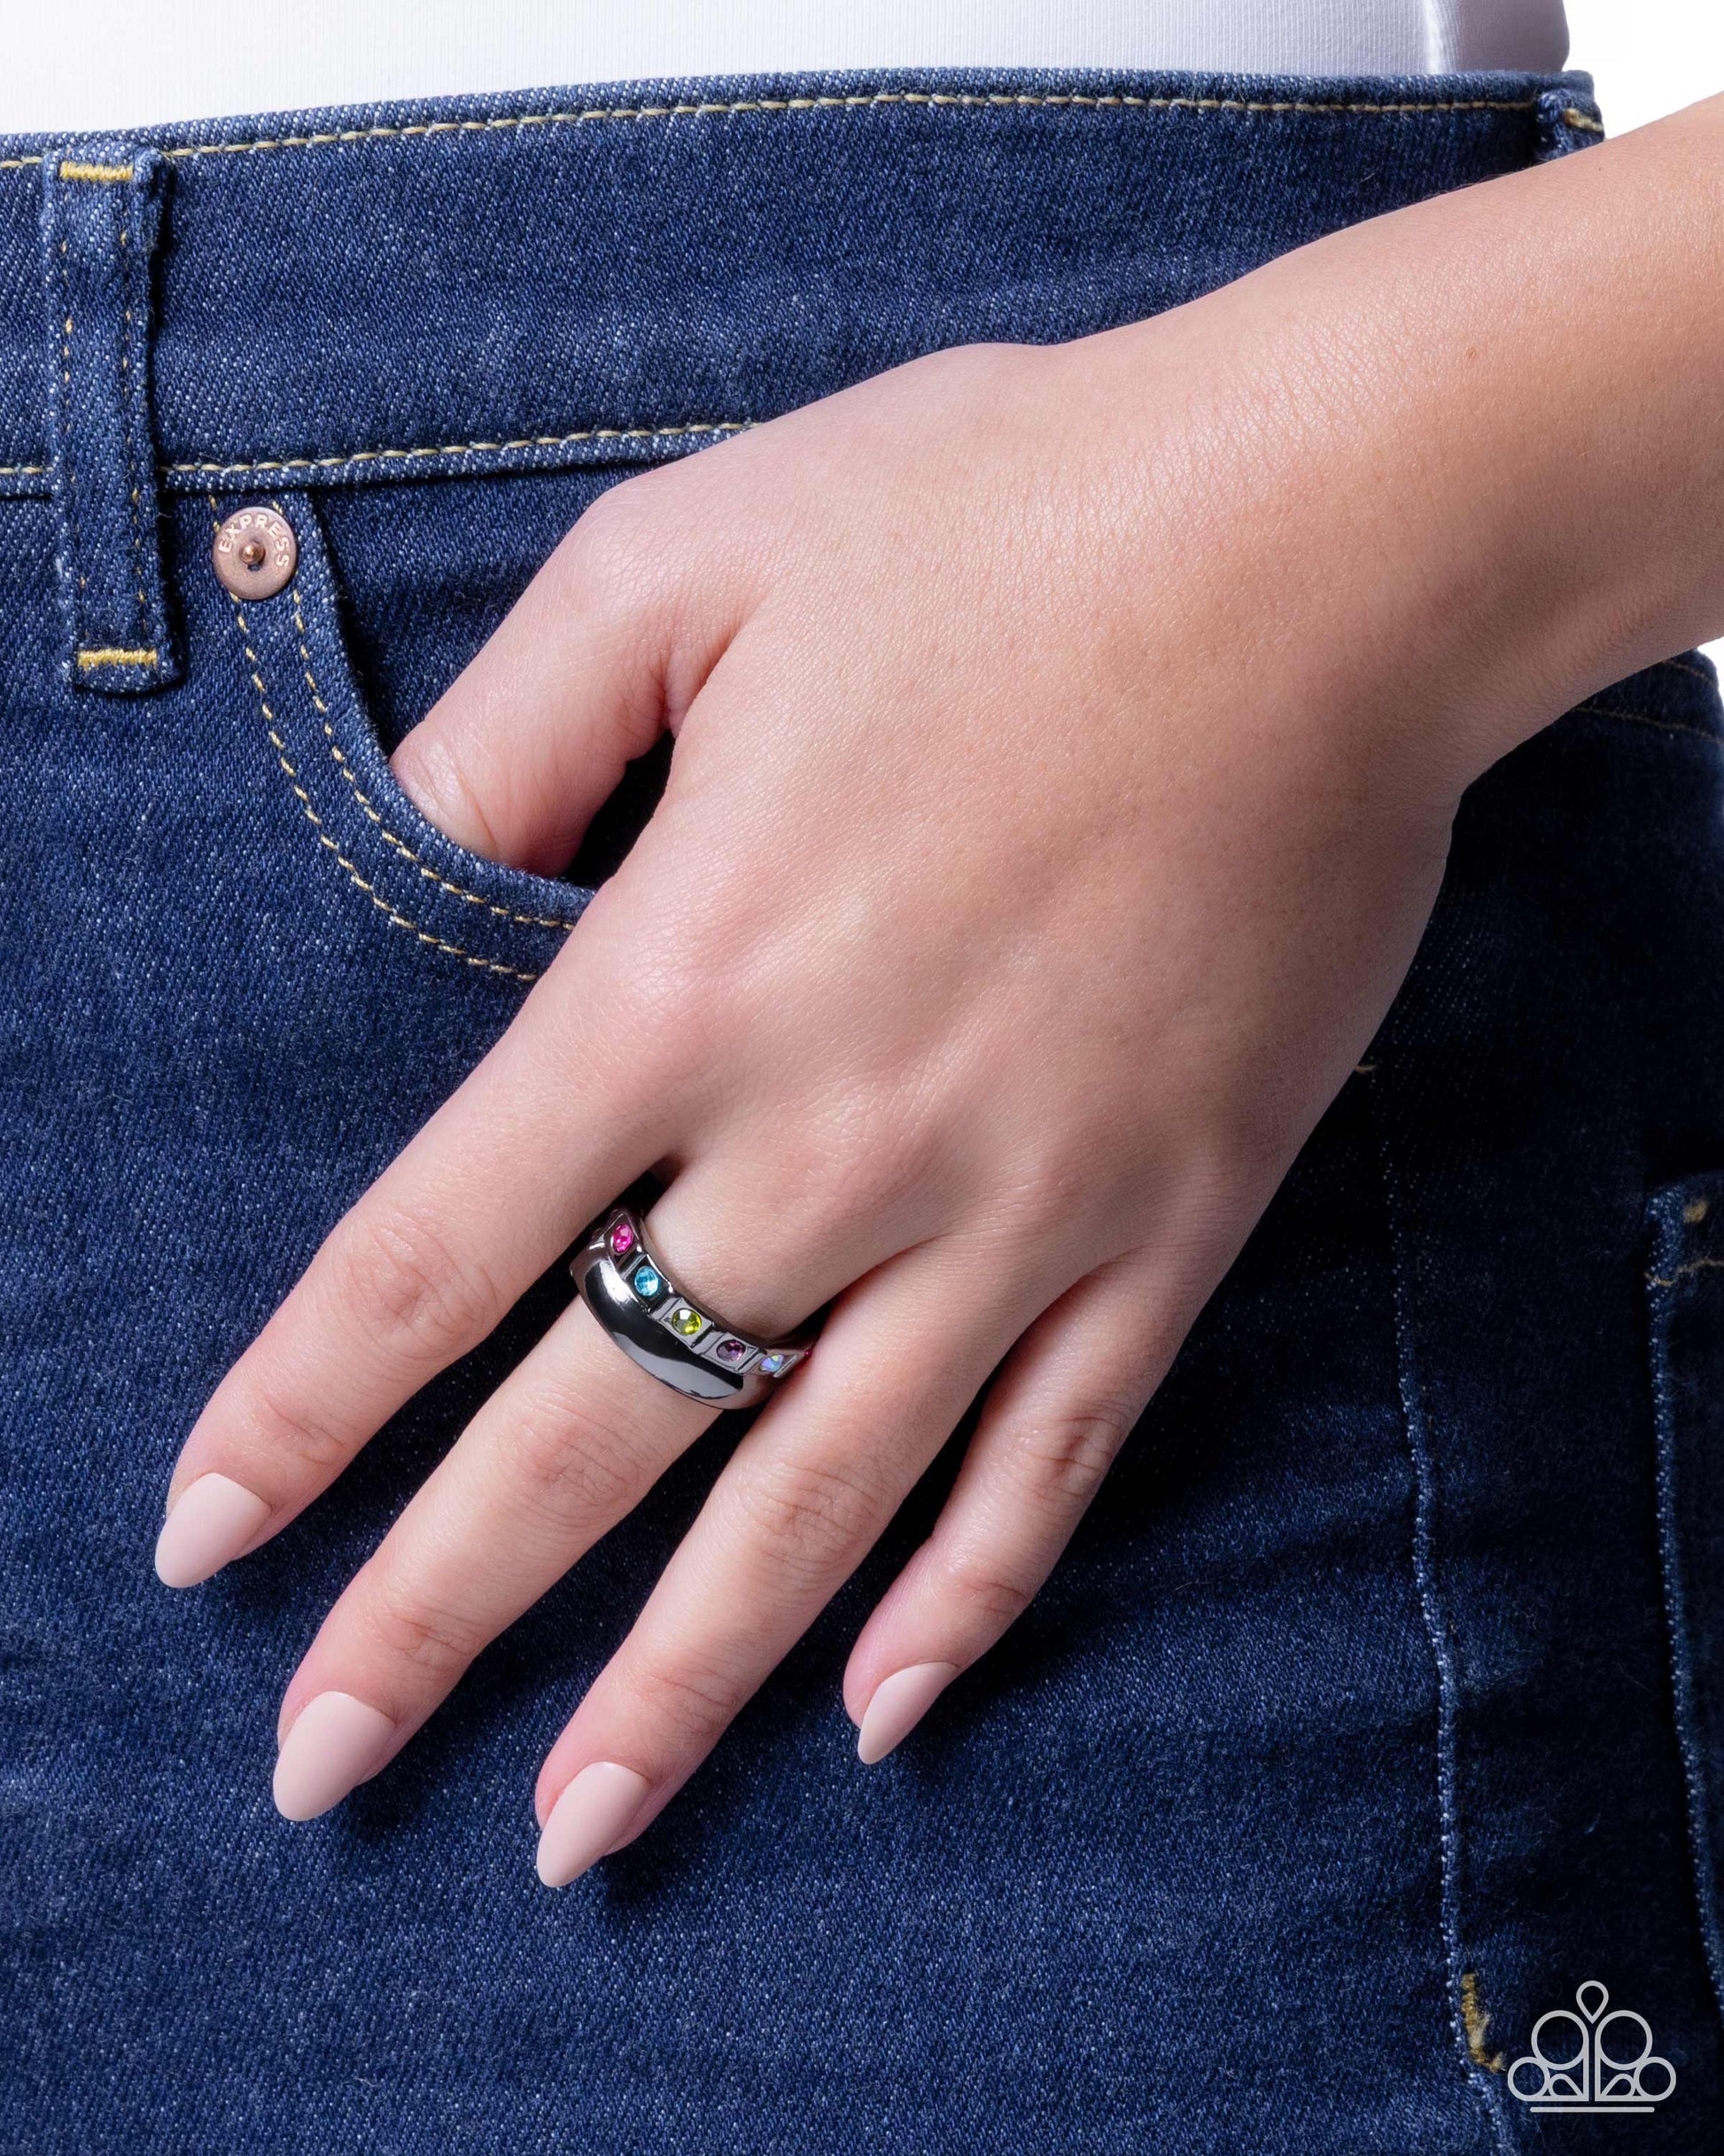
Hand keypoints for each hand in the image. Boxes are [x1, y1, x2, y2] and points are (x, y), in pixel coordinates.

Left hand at [156, 271, 1504, 1881]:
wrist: (1326, 544)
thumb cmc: (995, 516)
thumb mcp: (682, 556)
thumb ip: (507, 732)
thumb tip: (401, 856)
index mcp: (687, 976)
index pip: (431, 1260)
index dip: (300, 1417)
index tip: (204, 1542)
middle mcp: (836, 1138)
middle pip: (594, 1433)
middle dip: (434, 1614)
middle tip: (318, 1768)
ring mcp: (1022, 1203)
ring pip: (816, 1502)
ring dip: (680, 1683)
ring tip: (576, 1832)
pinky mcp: (1172, 1215)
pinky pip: (1054, 1455)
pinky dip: (964, 1593)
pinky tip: (880, 1705)